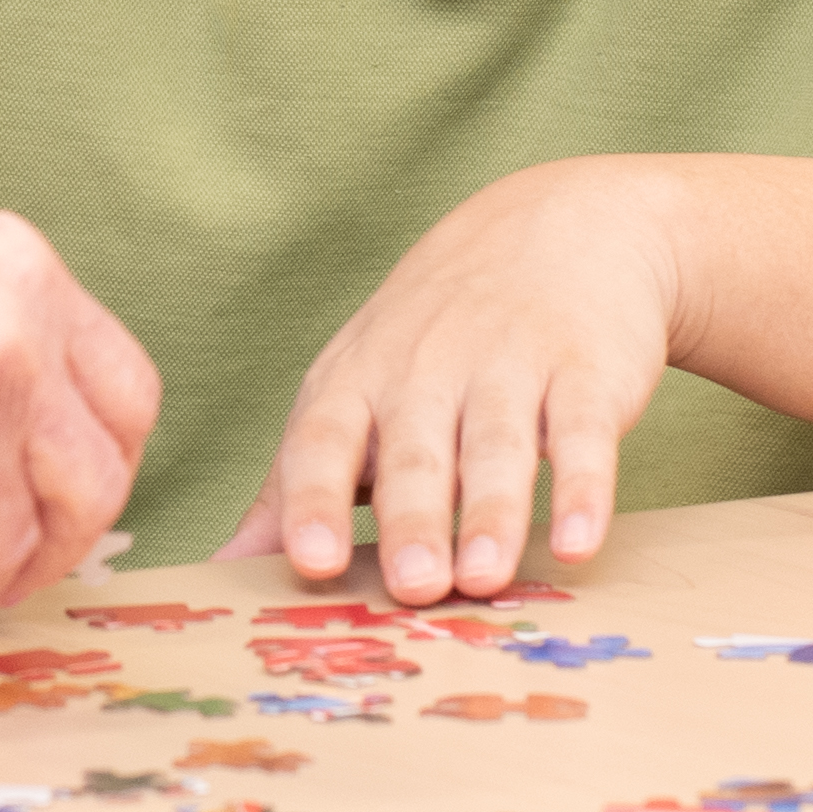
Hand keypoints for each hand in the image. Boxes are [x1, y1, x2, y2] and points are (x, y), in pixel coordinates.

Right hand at [0, 147, 161, 624]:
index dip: (105, 470)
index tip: (68, 503)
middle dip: (53, 549)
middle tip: (6, 572)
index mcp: (23, 274)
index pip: (131, 400)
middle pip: (92, 488)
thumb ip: (4, 341)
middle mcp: (6, 340)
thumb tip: (63, 459)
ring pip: (8, 544)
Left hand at [231, 157, 682, 604]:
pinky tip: (580, 542)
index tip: (309, 559)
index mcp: (358, 379)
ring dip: (492, 512)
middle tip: (413, 586)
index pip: (324, 440)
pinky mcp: (586, 370)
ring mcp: (510, 363)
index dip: (314, 499)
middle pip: (415, 452)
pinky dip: (584, 488)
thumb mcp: (354, 389)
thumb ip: (296, 484)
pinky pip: (584, 432)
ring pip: (497, 445)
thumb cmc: (435, 335)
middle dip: (412, 519)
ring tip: (485, 577)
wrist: (560, 225)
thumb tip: (226, 569)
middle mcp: (427, 367)